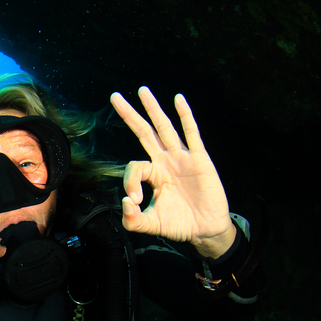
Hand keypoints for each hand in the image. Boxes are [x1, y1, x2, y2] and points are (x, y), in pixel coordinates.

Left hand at [110, 87, 235, 258]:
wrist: (205, 230)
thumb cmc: (179, 225)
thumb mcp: (150, 225)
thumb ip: (133, 220)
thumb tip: (126, 201)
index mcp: (153, 174)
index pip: (134, 166)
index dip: (130, 181)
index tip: (135, 201)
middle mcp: (165, 161)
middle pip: (144, 132)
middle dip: (130, 115)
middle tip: (115, 96)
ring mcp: (182, 158)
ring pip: (164, 128)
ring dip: (153, 109)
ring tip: (142, 90)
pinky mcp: (199, 159)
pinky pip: (192, 134)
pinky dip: (186, 116)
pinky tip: (178, 99)